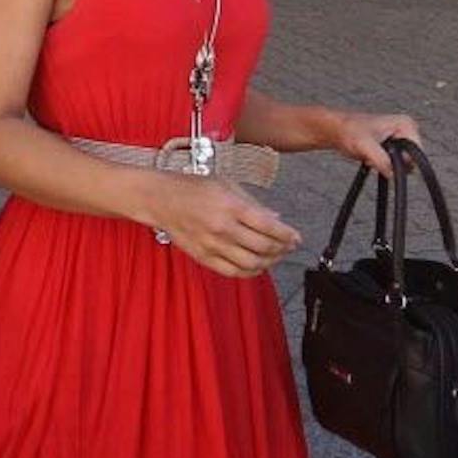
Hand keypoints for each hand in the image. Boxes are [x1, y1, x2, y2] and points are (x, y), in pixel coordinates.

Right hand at [144, 175, 301, 279]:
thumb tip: (276, 218)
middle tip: (288, 246)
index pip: (269, 227)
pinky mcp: (203, 257)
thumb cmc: (192, 188)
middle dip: (282, 249)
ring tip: (274, 256)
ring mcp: (212, 245)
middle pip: (263, 247)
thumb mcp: (227, 185)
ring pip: (251, 264)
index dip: (287, 235)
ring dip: (269, 262)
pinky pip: (232, 272)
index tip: (296, 238)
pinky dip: (249, 272)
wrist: (161, 199)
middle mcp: (223, 228)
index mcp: (231, 206)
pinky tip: (256, 266)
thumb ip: (253, 204)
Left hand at [331, 111, 422, 175]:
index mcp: (407, 124)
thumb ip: (380, 159)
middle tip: (374, 156)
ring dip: (385, 165)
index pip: (417, 152)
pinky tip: (370, 158)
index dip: (403, 161)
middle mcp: (407, 131)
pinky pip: (393, 166)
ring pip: (401, 166)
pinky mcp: (393, 149)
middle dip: (392, 164)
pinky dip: (381, 166)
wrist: (337, 131)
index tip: (386, 159)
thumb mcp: (365, 145)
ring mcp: (401, 141)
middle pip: (410, 160)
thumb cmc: (349, 131)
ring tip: (371, 155)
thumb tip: (391, 173)